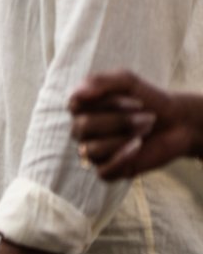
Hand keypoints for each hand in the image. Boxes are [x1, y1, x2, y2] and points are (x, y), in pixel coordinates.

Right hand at [68, 70, 202, 178]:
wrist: (178, 123)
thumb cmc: (149, 100)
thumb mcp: (127, 81)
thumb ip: (99, 82)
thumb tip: (77, 95)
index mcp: (81, 108)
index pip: (75, 105)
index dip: (107, 103)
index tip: (137, 100)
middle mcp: (82, 131)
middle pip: (82, 127)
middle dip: (119, 121)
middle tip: (147, 117)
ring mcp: (93, 152)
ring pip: (92, 150)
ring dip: (123, 139)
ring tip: (146, 131)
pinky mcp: (108, 171)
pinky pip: (102, 172)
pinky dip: (122, 159)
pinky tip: (138, 147)